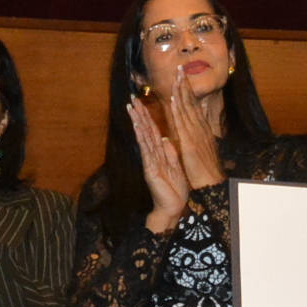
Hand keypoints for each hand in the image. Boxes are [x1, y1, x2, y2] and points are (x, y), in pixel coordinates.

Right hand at [130, 97, 190, 232]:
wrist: (172, 207)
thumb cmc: (174, 189)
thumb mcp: (175, 166)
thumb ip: (170, 152)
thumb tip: (166, 138)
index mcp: (160, 154)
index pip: (153, 131)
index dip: (148, 117)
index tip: (142, 103)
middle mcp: (152, 155)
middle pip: (146, 131)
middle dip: (139, 115)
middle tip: (132, 99)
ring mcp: (150, 161)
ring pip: (144, 138)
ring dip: (138, 122)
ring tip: (131, 108)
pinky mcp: (150, 168)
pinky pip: (146, 150)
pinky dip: (142, 138)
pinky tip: (138, 127)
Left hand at [164, 77, 224, 192]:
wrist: (212, 184)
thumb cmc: (208, 171)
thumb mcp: (203, 151)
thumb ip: (198, 139)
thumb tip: (194, 132)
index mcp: (203, 131)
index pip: (194, 107)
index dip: (189, 92)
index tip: (184, 79)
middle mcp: (201, 129)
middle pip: (192, 103)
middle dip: (186, 85)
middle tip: (181, 69)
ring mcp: (196, 134)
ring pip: (187, 109)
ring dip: (182, 92)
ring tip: (177, 77)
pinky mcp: (190, 142)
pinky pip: (183, 123)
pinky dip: (178, 110)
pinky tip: (174, 99)